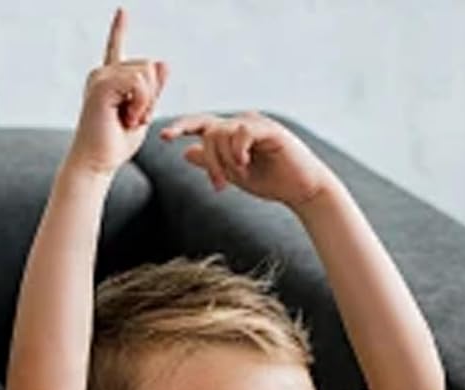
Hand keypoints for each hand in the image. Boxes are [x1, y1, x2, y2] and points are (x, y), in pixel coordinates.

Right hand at [68, 8, 167, 176]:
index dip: (118, 29)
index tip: (122, 11)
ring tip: (129, 120)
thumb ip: (152, 90)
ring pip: (146, 72)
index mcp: (109, 79)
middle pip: (148, 65)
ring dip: (146, 102)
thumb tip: (163, 61)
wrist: (96, 164)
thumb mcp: (142, 114)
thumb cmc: (114, 146)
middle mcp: (102, 73)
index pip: (116, 47)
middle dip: (151, 96)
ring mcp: (101, 76)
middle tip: (133, 119)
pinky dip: (141, 103)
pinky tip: (128, 118)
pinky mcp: (102, 85)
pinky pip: (138, 82)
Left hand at [161, 111, 330, 205]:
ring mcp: (256, 124)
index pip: (202, 124)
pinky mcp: (269, 129)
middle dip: (210, 161)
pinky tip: (245, 164)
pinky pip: (242, 132)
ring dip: (225, 161)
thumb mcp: (234, 175)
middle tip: (218, 186)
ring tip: (237, 178)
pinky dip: (238, 150)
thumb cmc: (271, 182)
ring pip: (223, 133)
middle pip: (209, 132)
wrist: (301, 190)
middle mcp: (242, 123)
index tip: (164, 138)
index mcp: (232, 133)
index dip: (182, 127)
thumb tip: (186, 153)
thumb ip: (212, 163)